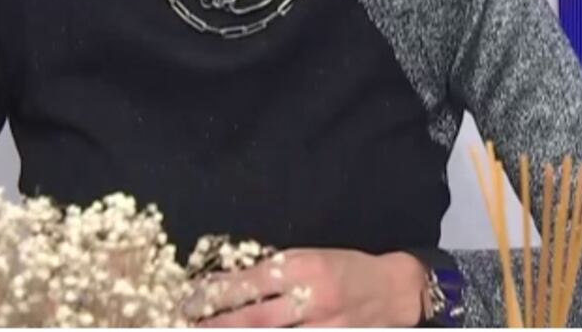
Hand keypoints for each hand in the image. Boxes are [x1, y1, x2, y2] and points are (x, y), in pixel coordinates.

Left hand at [193, 249, 425, 327]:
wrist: (394, 290)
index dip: (215, 294)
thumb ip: (271, 271)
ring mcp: (324, 326)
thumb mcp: (306, 257)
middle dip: (218, 324)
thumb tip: (228, 281)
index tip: (189, 299)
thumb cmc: (343, 268)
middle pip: (254, 319)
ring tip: (207, 331)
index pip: (248, 283)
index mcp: (300, 268)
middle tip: (187, 324)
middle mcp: (311, 299)